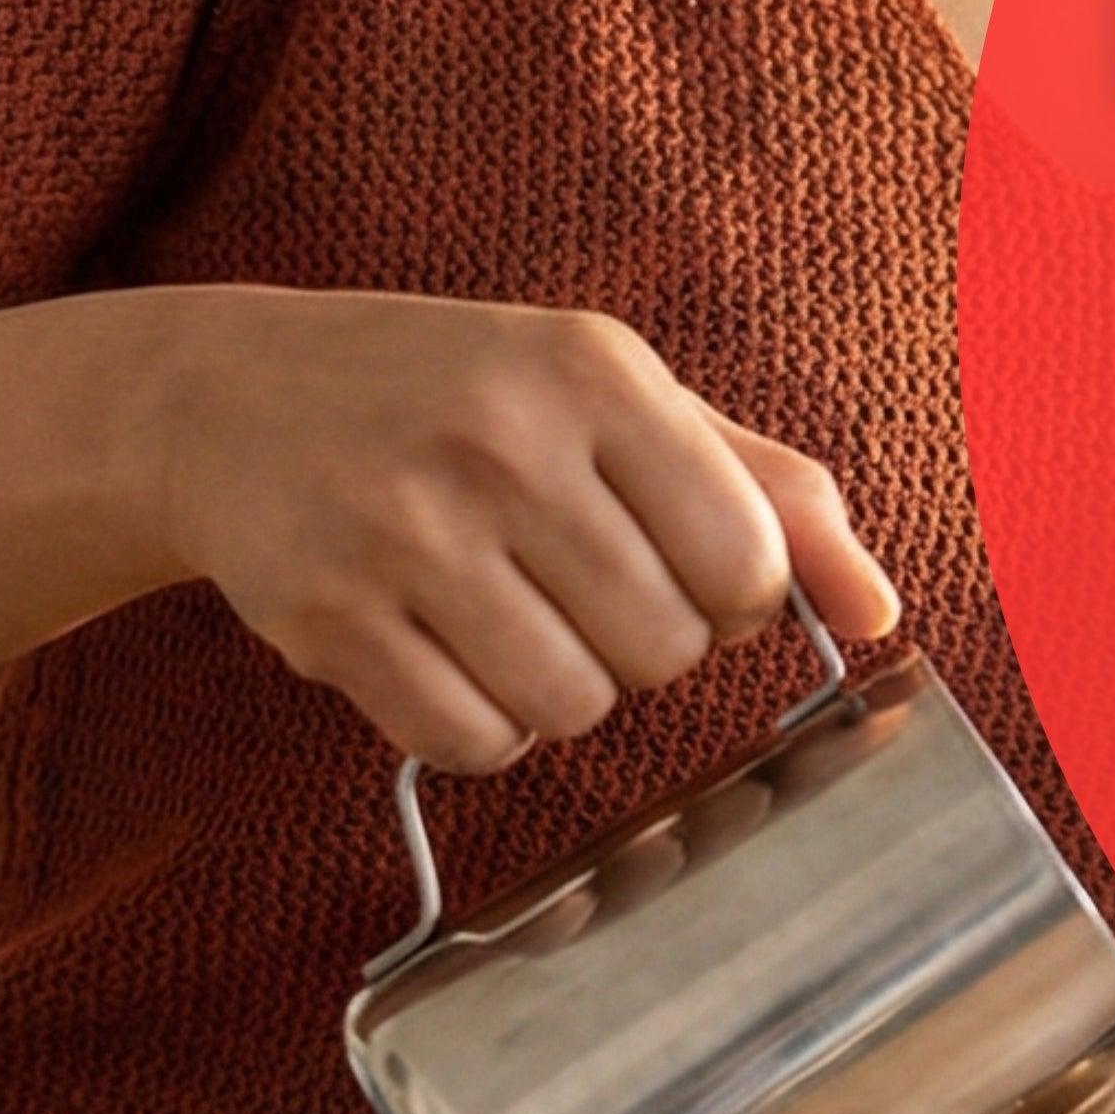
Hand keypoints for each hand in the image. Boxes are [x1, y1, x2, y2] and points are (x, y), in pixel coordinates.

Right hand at [148, 287, 897, 768]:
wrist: (234, 395)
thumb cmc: (468, 400)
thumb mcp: (622, 399)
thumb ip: (769, 493)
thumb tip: (881, 614)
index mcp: (595, 372)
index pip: (745, 558)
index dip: (734, 599)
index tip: (682, 569)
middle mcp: (500, 440)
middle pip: (665, 649)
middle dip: (642, 645)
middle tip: (577, 587)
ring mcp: (402, 528)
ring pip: (572, 708)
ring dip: (561, 692)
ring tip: (510, 616)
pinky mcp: (326, 611)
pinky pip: (470, 741)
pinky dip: (478, 726)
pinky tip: (444, 651)